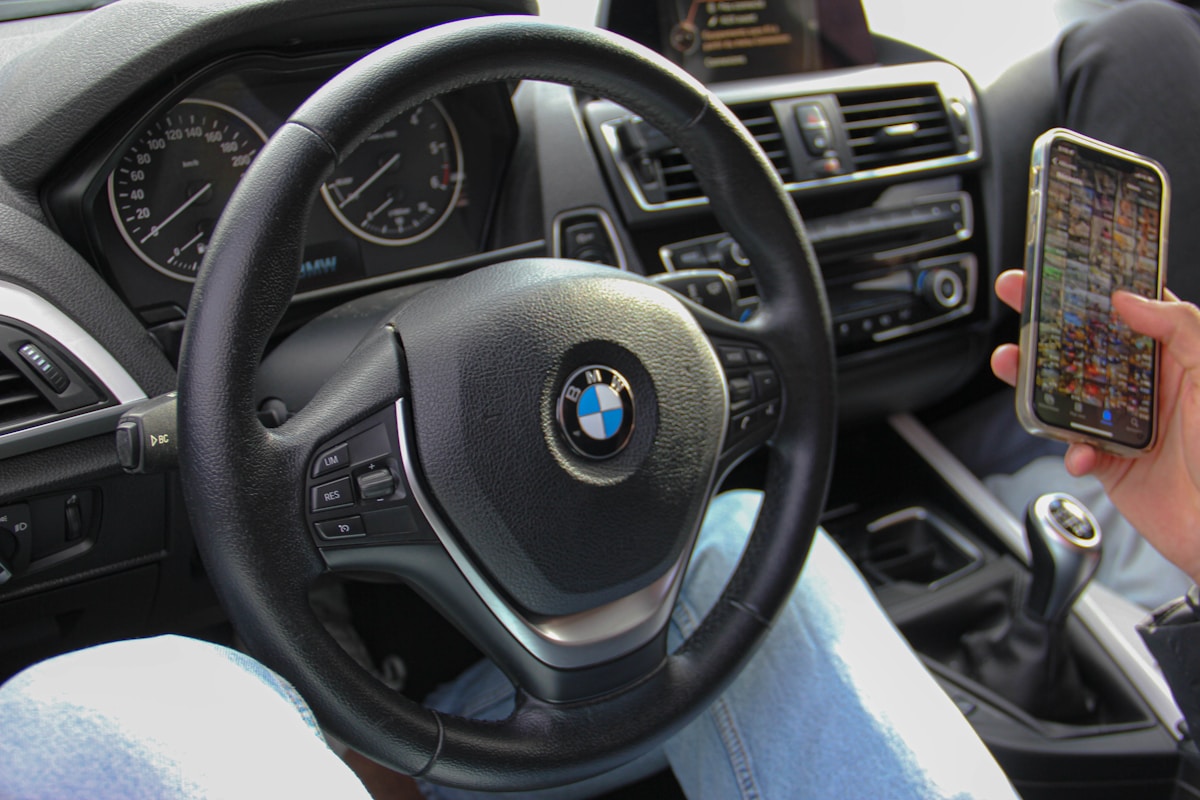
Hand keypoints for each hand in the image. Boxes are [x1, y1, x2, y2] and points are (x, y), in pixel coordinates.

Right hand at [992, 269, 1199, 584]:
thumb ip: (1179, 328)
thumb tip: (1129, 298)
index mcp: (1174, 358)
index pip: (1127, 309)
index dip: (1091, 285)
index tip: (1060, 266)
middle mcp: (1145, 386)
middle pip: (1085, 343)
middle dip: (1047, 319)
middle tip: (1015, 295)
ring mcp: (1122, 423)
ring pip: (1066, 391)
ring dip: (1035, 380)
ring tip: (1011, 363)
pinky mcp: (1109, 461)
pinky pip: (1071, 444)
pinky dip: (1067, 447)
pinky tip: (1079, 451)